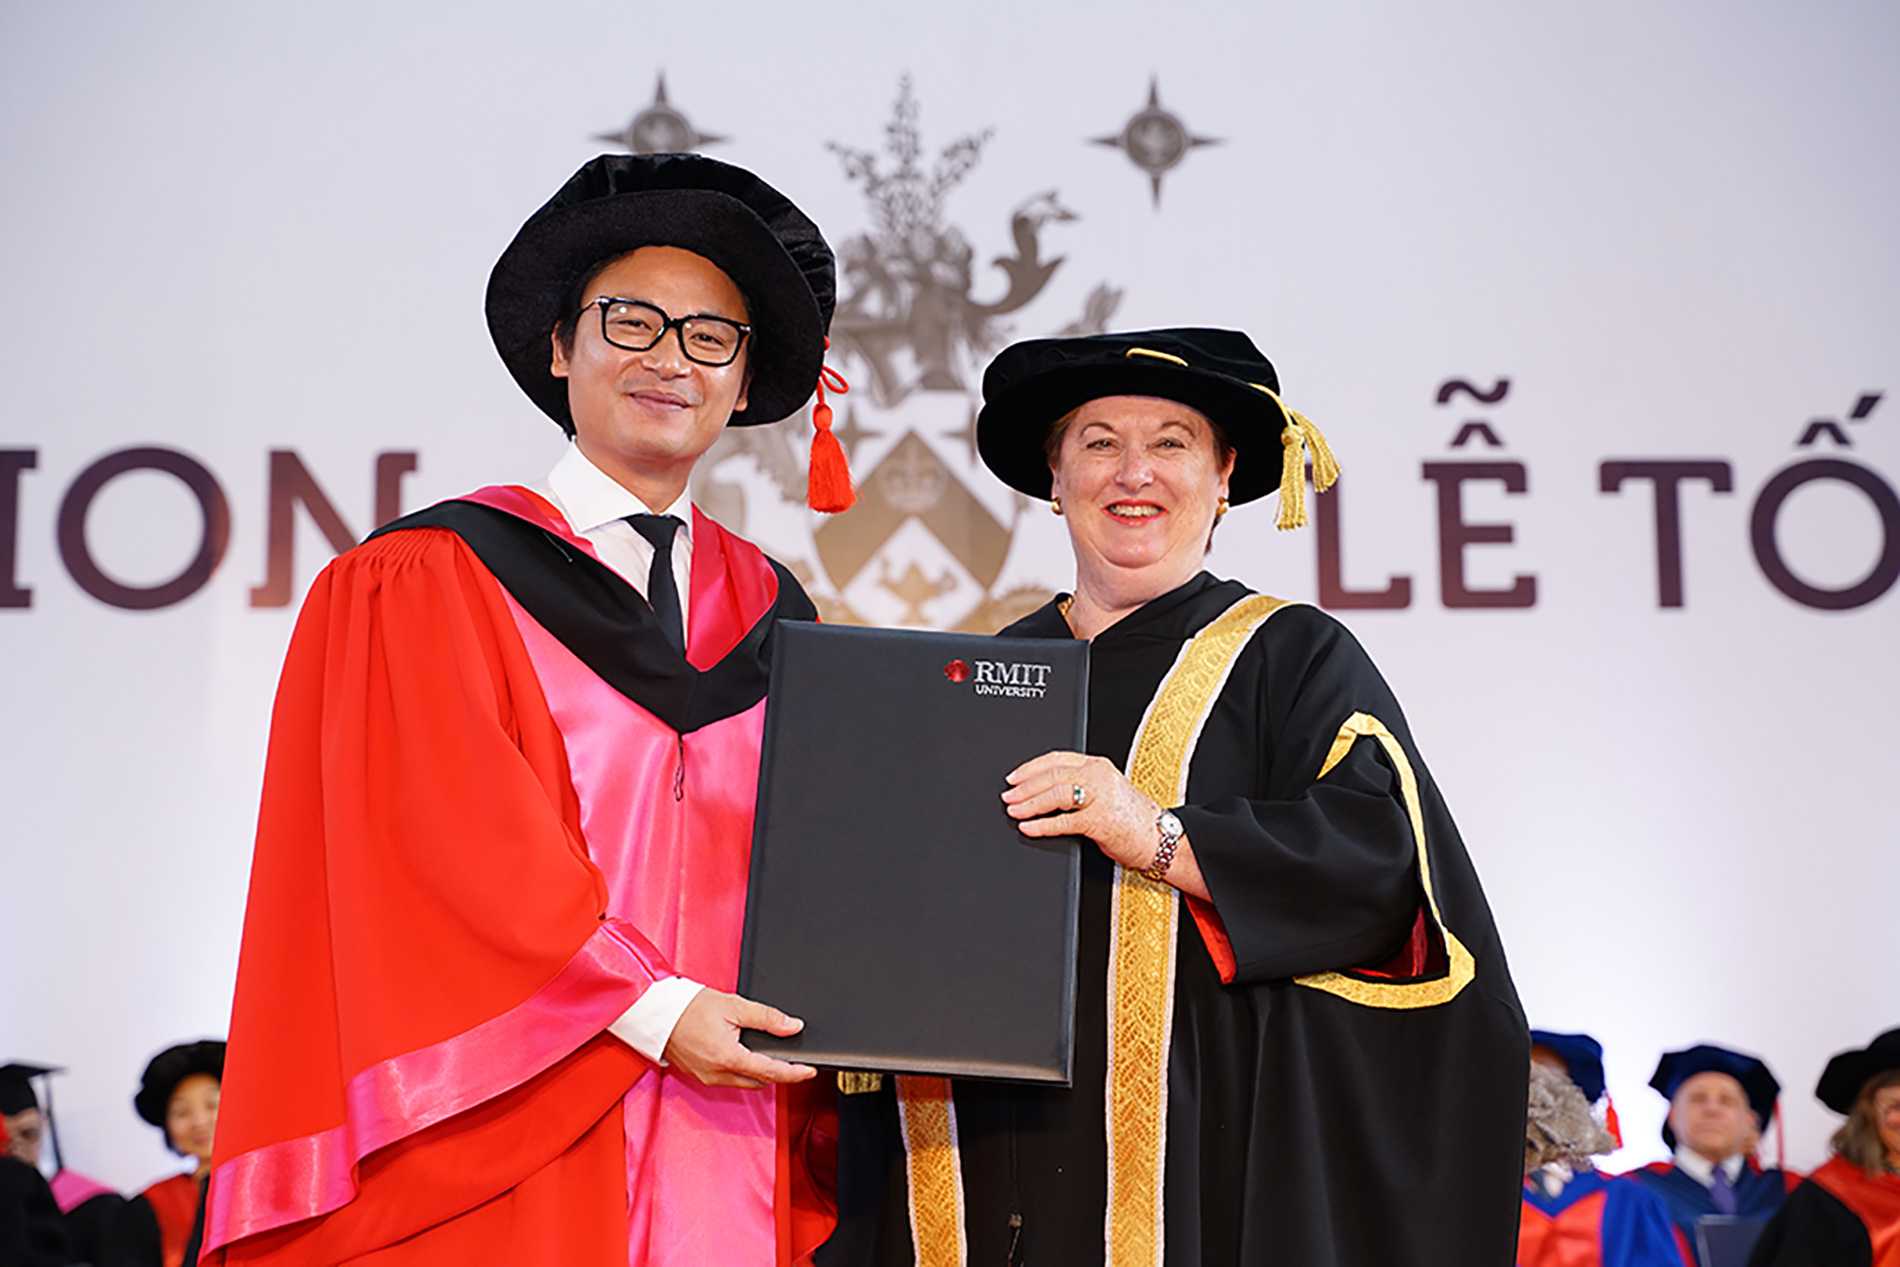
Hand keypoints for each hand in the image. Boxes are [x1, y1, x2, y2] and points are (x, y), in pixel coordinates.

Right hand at [660, 989, 817, 1088]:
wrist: (657, 1013)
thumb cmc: (690, 1008)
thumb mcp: (734, 1006)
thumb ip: (767, 1018)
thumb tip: (793, 1027)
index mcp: (728, 1057)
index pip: (771, 1072)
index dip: (794, 1073)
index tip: (810, 1072)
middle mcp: (718, 1074)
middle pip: (760, 1080)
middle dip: (778, 1071)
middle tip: (792, 1058)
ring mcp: (708, 1078)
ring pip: (745, 1082)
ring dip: (759, 1071)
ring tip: (768, 1053)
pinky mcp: (700, 1077)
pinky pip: (730, 1079)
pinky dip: (742, 1070)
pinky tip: (744, 1054)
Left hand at [1002, 750, 1210, 899]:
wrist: (1159, 837)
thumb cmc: (1131, 817)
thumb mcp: (1105, 790)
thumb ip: (1079, 784)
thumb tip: (1041, 789)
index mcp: (1097, 765)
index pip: (1056, 759)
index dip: (1030, 768)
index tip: (1013, 777)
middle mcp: (1098, 776)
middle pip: (1052, 775)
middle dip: (1024, 787)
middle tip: (1007, 796)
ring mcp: (1100, 798)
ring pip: (1055, 794)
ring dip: (1030, 803)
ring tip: (1014, 811)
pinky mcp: (1101, 821)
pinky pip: (1064, 821)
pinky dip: (1042, 825)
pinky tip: (1029, 828)